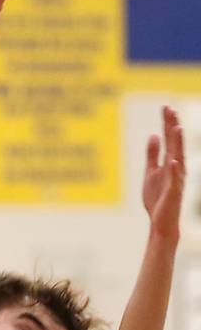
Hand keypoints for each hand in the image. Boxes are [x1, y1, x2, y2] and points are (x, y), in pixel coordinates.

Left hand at [143, 105, 184, 240]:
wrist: (161, 222)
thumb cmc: (158, 198)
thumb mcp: (151, 172)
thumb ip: (152, 155)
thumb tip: (153, 135)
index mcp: (170, 163)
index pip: (170, 139)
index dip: (167, 123)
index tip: (165, 107)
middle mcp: (176, 169)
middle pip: (175, 144)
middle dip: (173, 127)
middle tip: (170, 109)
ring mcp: (176, 180)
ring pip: (178, 159)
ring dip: (178, 144)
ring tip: (176, 128)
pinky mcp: (172, 194)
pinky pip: (174, 181)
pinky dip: (173, 170)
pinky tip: (172, 160)